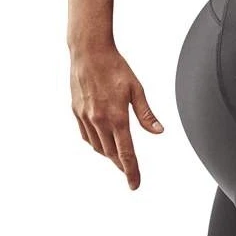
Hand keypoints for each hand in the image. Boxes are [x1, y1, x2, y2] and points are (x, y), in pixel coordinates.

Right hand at [70, 43, 162, 189]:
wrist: (88, 51)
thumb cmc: (114, 67)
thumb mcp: (136, 89)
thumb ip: (146, 114)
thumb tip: (158, 131)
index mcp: (116, 117)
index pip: (126, 153)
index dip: (131, 171)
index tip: (134, 184)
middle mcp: (99, 120)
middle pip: (112, 154)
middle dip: (121, 166)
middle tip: (129, 172)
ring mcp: (85, 117)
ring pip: (98, 147)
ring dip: (109, 155)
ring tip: (118, 157)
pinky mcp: (76, 111)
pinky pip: (86, 136)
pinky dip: (96, 144)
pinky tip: (102, 142)